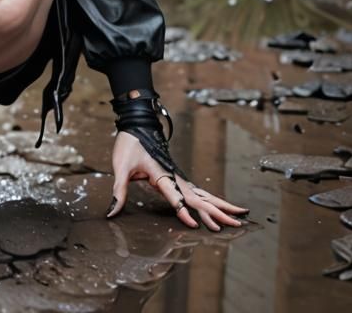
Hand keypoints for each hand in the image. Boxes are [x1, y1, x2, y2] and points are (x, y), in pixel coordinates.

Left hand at [106, 131, 247, 230]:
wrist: (138, 125)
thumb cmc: (129, 145)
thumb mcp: (120, 167)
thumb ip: (118, 191)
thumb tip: (111, 212)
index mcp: (161, 174)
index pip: (174, 196)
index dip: (183, 211)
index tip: (195, 224)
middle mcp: (174, 177)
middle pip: (198, 198)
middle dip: (217, 212)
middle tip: (235, 224)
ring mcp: (178, 177)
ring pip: (203, 195)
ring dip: (221, 206)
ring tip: (240, 217)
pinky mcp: (178, 177)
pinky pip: (198, 192)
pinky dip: (212, 200)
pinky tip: (223, 207)